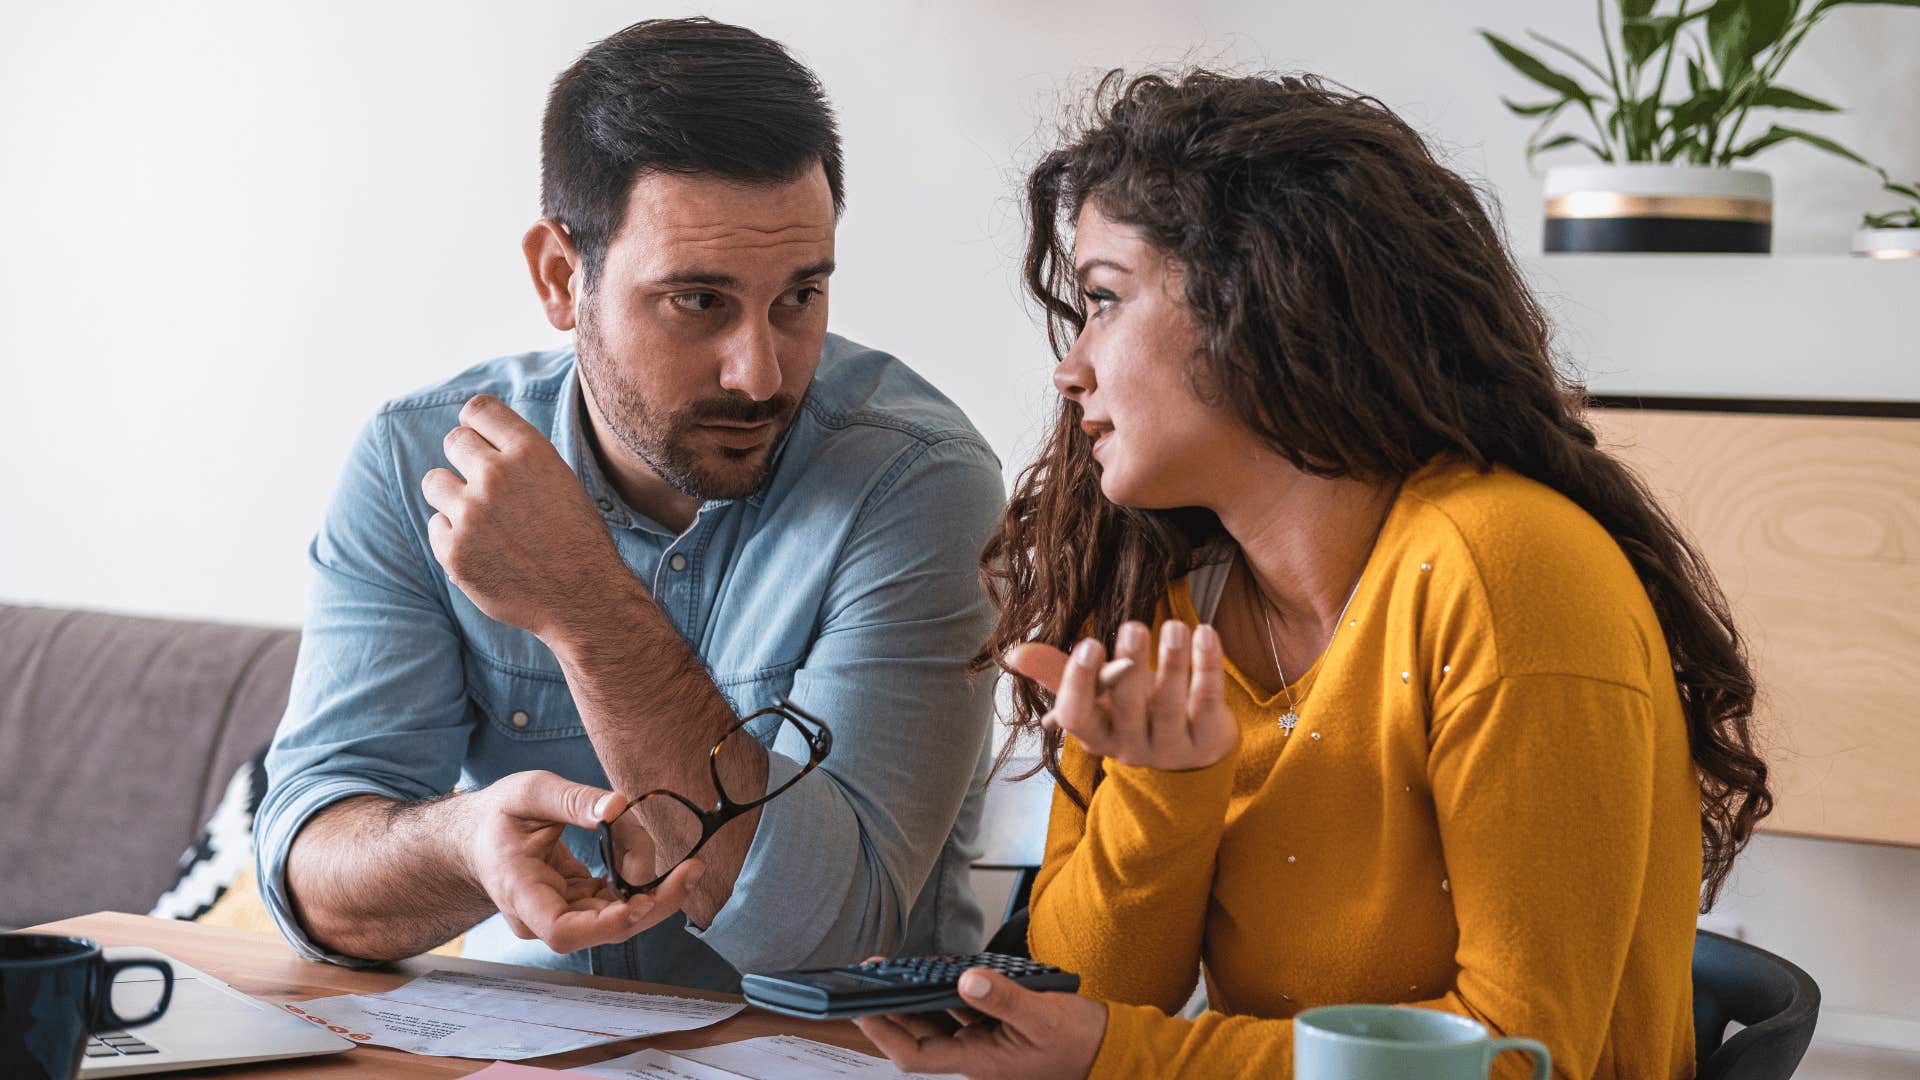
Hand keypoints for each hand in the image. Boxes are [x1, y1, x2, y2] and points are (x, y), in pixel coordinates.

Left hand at [421, 393, 635, 643]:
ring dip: (452, 497)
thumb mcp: (561, 481)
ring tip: (482, 520)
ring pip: (435, 482)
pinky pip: (437, 526)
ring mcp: (471, 514)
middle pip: (454, 441)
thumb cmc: (577, 539)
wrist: (583, 598)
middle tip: (484, 486)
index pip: (479, 410)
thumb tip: (477, 435)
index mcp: (530, 452)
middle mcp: (496, 476)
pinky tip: (486, 551)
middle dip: (465, 459)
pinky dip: (455, 537)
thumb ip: (521, 457)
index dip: (476, 423)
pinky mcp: (454, 551)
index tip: (479, 438)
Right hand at [463, 770, 700, 953]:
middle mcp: (540, 916)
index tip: (641, 900)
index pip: (562, 930)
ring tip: (664, 849)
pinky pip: (617, 900)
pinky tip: (642, 847)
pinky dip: (637, 876)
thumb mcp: (529, 792)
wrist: (476, 837)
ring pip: (617, 917)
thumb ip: (572, 800)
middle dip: (654, 902)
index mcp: (519, 891)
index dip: (607, 924)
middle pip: (603, 928)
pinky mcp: (578, 906)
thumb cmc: (497, 814)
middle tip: (693, 870)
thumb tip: (618, 806)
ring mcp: (561, 915)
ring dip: (652, 887)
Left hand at [854, 965, 1106, 1079]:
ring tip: (890, 969)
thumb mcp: (1044, 1018)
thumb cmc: (1080, 1042)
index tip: (861, 1010)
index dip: (885, 1035)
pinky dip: (943, 993)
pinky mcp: (995, 1028)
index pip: (917, 1056)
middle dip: (889, 1009)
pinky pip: (959, 1011)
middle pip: (918, 1035)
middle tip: (868, 976)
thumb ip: (1005, 1000)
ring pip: (936, 1021)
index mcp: (980, 1062)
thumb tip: (966, 981)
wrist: (1108, 1050)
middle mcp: (975, 1055)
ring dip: (912, 998)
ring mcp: (984, 1042)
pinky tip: (933, 972)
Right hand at [1002, 620, 1236, 770]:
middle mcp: (1131, 748)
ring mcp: (1172, 747)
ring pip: (1171, 706)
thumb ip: (1058, 672)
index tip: (1089, 644)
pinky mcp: (1209, 739)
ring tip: (1173, 626)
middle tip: (1133, 625)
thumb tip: (1012, 653)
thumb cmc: (1133, 710)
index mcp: (1096, 735)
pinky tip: (1205, 633)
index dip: (1079, 683)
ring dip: (1173, 663)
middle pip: (1127, 709)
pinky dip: (1208, 666)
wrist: (1191, 746)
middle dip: (1130, 667)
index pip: (1077, 717)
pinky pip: (1209, 701)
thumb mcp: (1096, 696)